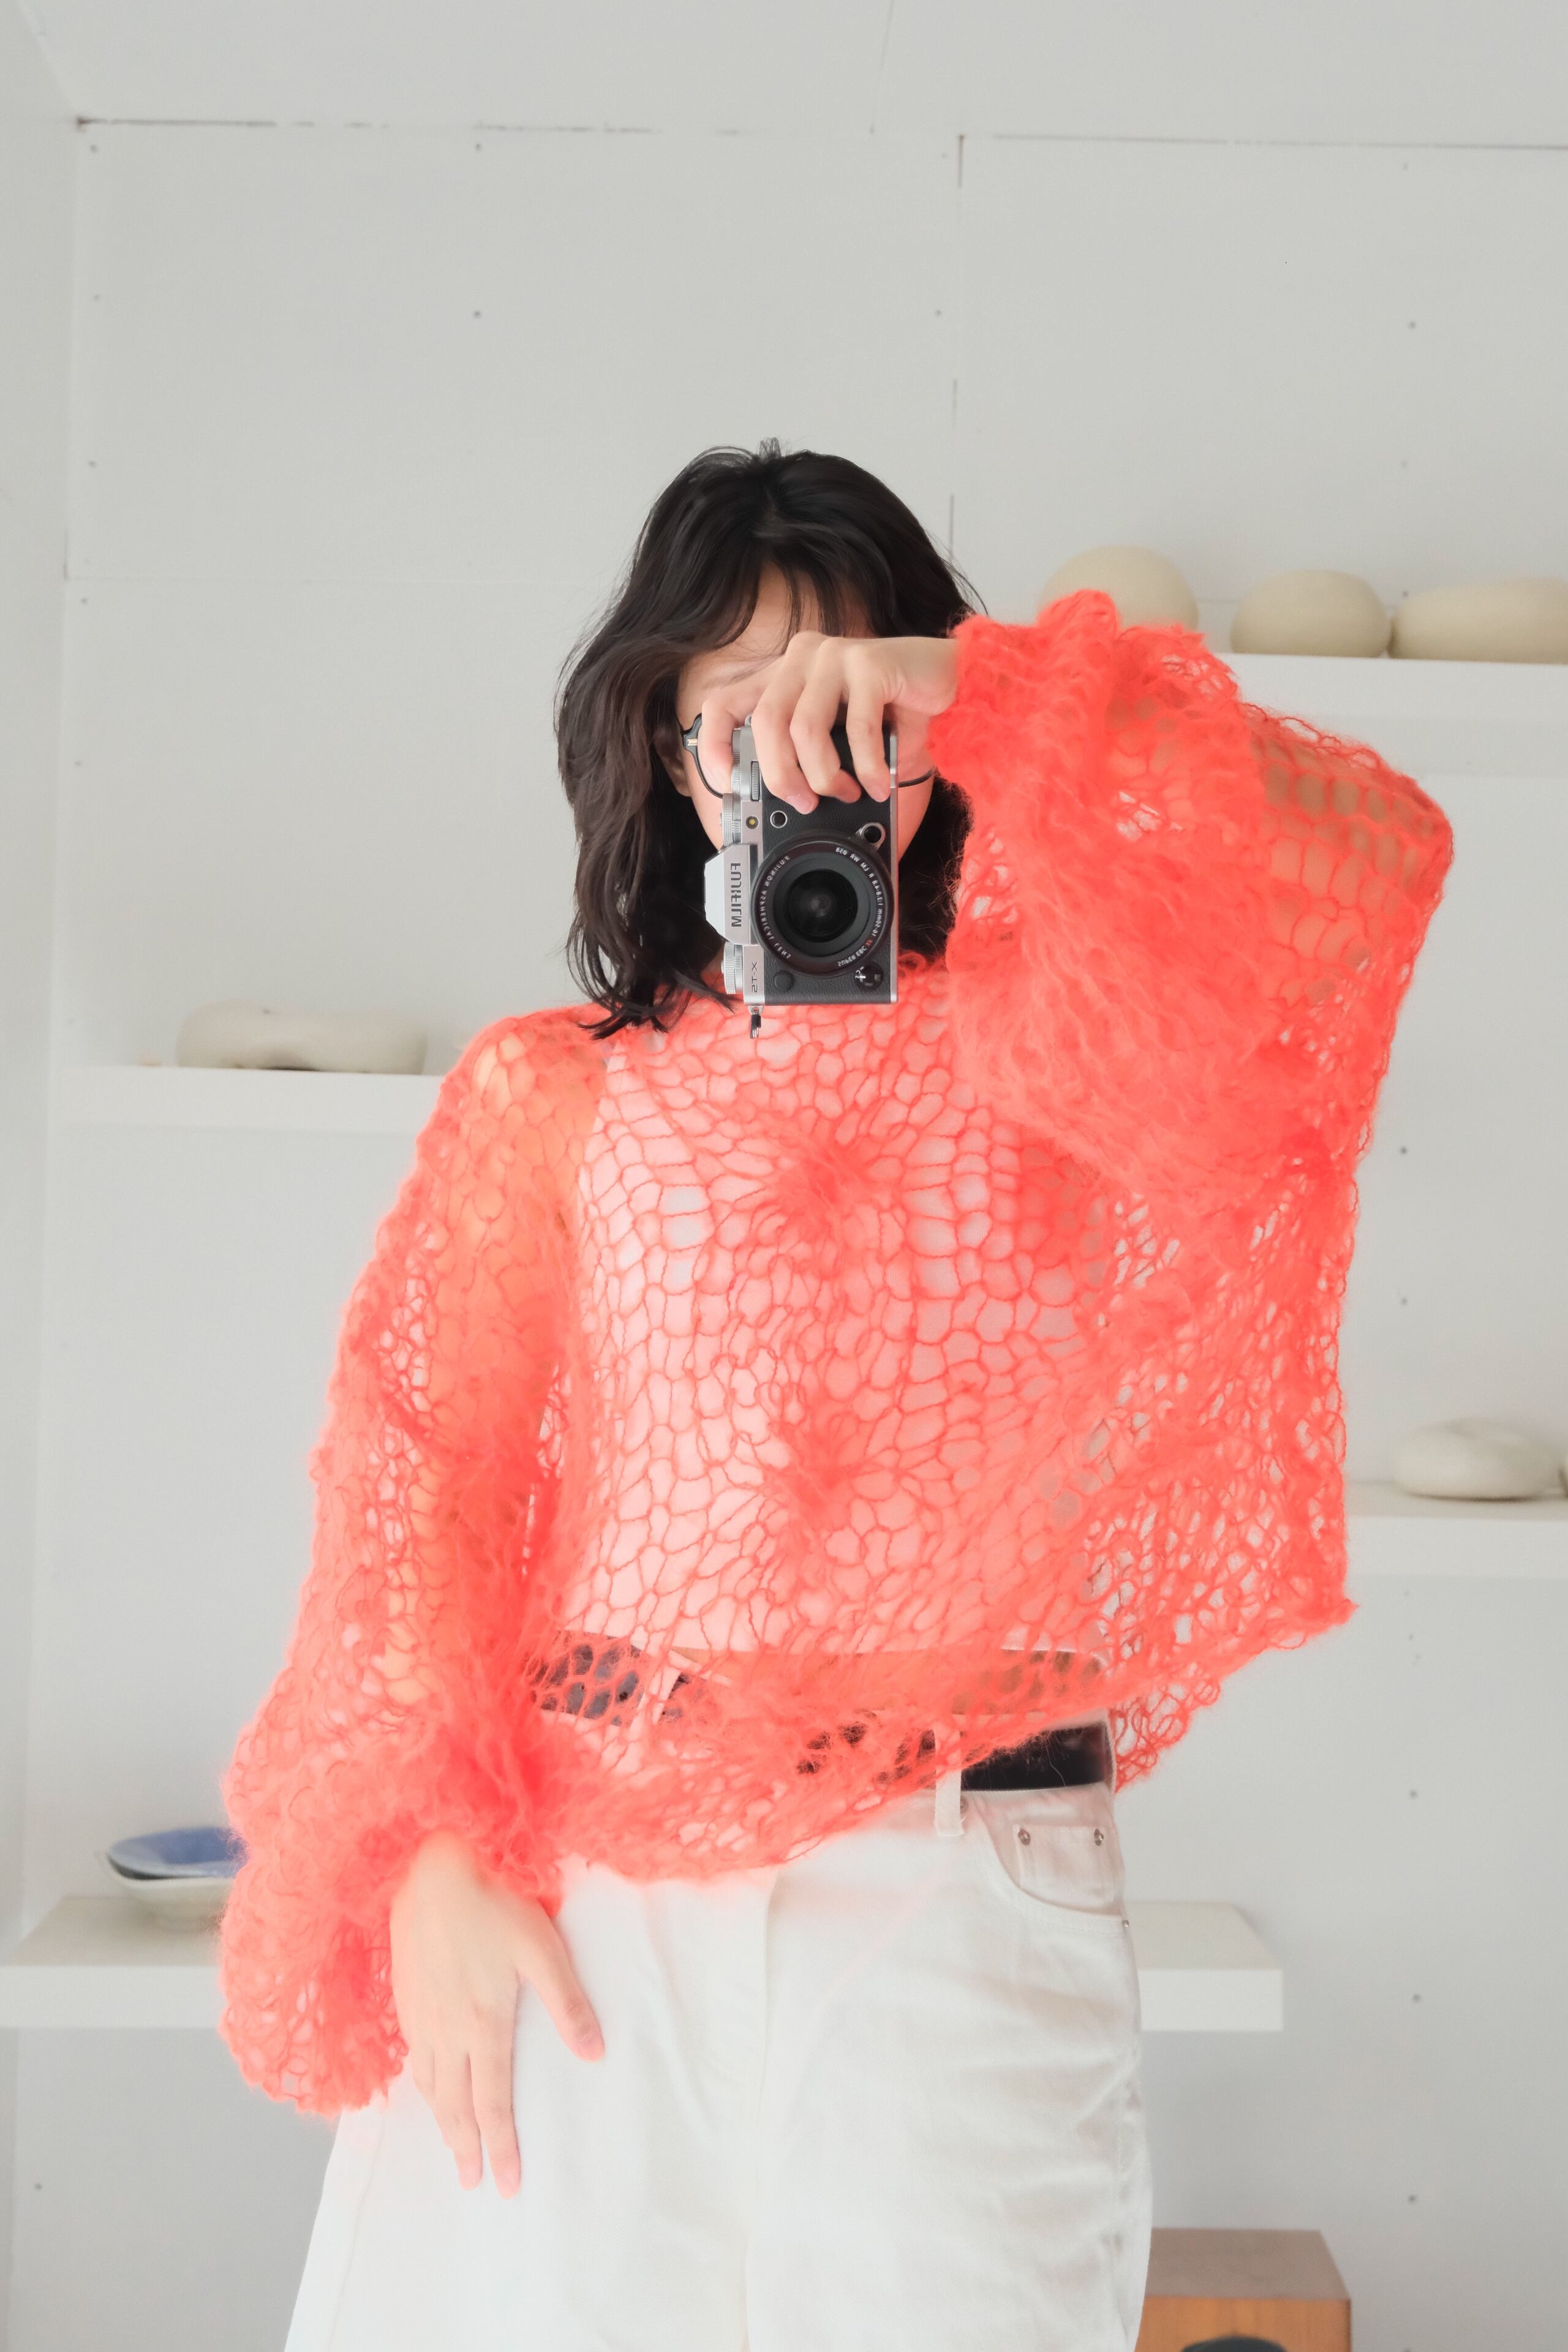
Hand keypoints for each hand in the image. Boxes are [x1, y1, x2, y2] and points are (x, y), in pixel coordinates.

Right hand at [388, 1830, 602, 2199]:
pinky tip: (425, 2088)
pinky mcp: (404, 1996)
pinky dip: (420, 2086)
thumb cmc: (494, 1901)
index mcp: (482, 2024)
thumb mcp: (541, 1948)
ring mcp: (420, 2015)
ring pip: (428, 2086)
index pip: (492, 2102)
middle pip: (454, 2105)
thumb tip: (594, 2053)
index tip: (507, 2185)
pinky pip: (412, 2057)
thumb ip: (566, 2003)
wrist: (431, 1867)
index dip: (501, 2146)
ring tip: (452, 2147)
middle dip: (465, 2149)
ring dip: (441, 2122)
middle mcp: (445, 2030)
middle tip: (472, 2184)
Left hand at [693, 632, 958, 812]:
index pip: (723, 704)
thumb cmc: (891, 714)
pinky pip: (856, 727)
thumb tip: (783, 802)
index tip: (727, 784)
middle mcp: (800, 658)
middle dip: (782, 776)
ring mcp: (833, 656)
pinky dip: (867, 767)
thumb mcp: (836, 737)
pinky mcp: (869, 662)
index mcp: (782, 675)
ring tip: (847, 793)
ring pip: (804, 728)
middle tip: (805, 803)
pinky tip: (878, 784)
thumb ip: (805, 754)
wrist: (952, 683)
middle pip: (765, 723)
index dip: (714, 746)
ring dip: (824, 775)